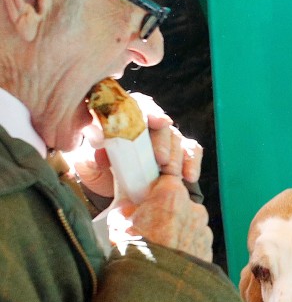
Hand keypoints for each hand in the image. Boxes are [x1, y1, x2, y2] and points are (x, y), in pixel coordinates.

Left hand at [72, 92, 202, 197]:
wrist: (117, 193)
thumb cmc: (104, 174)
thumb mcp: (89, 167)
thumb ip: (89, 156)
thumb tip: (98, 148)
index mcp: (125, 119)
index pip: (140, 107)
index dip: (151, 113)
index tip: (159, 121)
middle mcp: (149, 125)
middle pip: (162, 126)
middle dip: (163, 142)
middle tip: (161, 160)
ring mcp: (167, 138)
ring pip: (178, 139)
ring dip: (176, 157)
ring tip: (171, 174)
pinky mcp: (181, 152)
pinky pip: (192, 152)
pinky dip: (192, 163)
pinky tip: (190, 176)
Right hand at [107, 175, 212, 261]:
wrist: (157, 286)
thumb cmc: (137, 252)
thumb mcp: (118, 222)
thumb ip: (126, 206)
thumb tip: (127, 205)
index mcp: (172, 195)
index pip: (166, 180)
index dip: (155, 190)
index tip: (146, 198)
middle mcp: (194, 208)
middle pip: (178, 203)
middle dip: (165, 212)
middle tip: (148, 227)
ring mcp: (204, 229)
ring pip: (188, 224)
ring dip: (176, 231)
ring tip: (158, 247)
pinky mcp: (208, 248)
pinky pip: (195, 242)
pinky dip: (184, 247)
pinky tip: (169, 258)